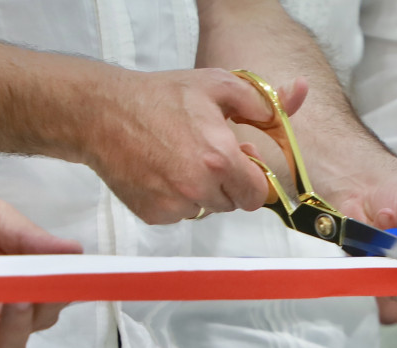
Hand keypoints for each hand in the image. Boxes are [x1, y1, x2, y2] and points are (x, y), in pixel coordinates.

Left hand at [0, 188, 82, 347]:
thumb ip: (30, 238)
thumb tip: (74, 251)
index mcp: (18, 282)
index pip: (52, 299)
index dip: (66, 295)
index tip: (74, 282)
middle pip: (34, 328)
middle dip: (44, 312)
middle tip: (41, 291)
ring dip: (15, 330)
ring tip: (12, 301)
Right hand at [84, 67, 307, 223]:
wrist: (101, 113)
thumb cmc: (160, 96)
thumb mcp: (216, 85)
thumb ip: (260, 99)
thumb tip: (295, 98)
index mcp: (220, 159)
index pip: (259, 194)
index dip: (254, 179)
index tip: (242, 163)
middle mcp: (198, 188)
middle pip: (234, 204)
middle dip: (229, 184)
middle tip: (209, 156)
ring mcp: (173, 204)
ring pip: (206, 209)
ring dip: (202, 192)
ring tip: (181, 159)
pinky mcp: (153, 214)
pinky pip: (180, 214)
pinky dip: (176, 199)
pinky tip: (162, 171)